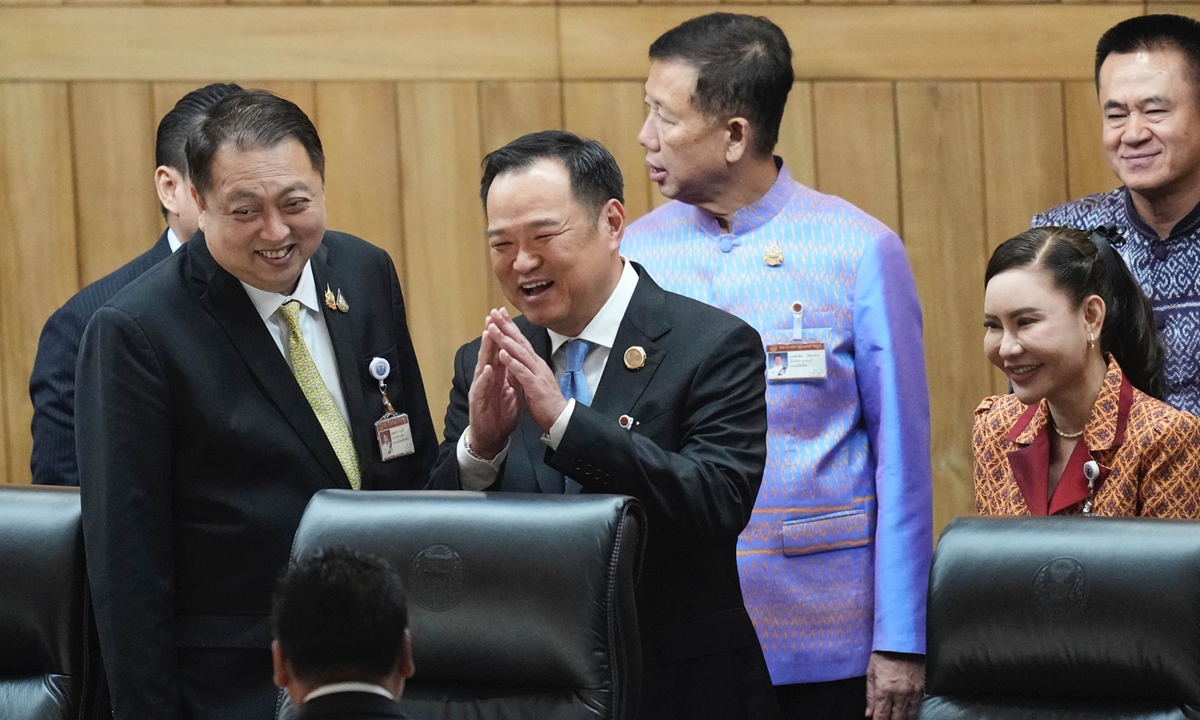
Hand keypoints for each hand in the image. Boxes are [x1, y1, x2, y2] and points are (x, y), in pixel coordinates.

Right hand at [466, 311, 521, 458]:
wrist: (492, 437)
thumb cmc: (500, 414)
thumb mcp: (511, 391)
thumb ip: (511, 375)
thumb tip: (516, 361)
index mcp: (496, 375)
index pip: (499, 351)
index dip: (502, 335)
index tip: (505, 318)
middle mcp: (486, 378)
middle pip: (489, 353)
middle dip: (491, 334)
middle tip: (492, 316)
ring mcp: (480, 389)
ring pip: (482, 366)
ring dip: (485, 351)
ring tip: (487, 334)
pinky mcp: (478, 402)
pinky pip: (481, 388)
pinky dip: (484, 378)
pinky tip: (487, 368)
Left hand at [486, 308, 567, 432]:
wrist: (560, 418)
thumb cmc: (547, 402)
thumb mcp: (535, 381)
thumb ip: (527, 369)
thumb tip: (519, 359)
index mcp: (535, 363)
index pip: (521, 341)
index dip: (510, 327)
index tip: (500, 314)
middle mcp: (537, 364)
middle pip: (520, 341)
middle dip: (506, 326)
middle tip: (494, 311)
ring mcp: (537, 373)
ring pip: (519, 352)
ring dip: (505, 339)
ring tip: (493, 328)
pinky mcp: (535, 385)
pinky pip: (521, 371)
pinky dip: (511, 361)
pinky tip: (501, 353)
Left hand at [865, 651, 923, 719]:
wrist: (902, 641)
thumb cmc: (883, 655)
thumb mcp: (871, 673)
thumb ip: (870, 696)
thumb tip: (869, 714)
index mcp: (884, 690)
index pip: (881, 716)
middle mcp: (900, 694)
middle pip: (896, 719)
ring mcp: (912, 692)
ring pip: (909, 716)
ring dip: (901, 719)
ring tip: (895, 718)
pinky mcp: (921, 689)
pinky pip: (917, 708)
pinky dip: (911, 714)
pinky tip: (906, 715)